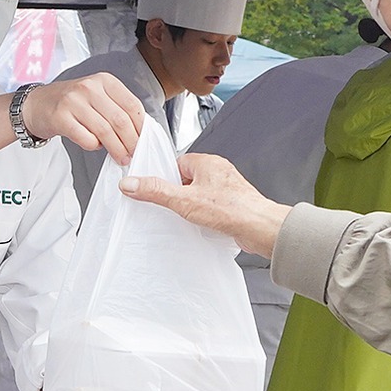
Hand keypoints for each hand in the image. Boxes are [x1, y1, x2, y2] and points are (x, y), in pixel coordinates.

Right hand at [21, 73, 143, 163]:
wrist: (36, 104)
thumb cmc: (70, 103)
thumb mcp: (96, 95)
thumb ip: (117, 107)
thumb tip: (139, 131)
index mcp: (104, 80)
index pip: (132, 105)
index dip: (141, 127)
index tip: (143, 141)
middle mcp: (89, 87)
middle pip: (120, 120)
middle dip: (131, 142)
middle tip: (133, 154)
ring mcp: (73, 101)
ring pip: (105, 131)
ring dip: (116, 149)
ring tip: (120, 158)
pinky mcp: (61, 117)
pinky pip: (86, 139)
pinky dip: (94, 146)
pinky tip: (94, 145)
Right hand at [120, 153, 289, 256]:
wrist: (260, 228)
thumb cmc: (231, 209)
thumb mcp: (183, 200)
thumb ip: (155, 191)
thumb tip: (131, 183)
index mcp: (207, 162)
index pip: (176, 164)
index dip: (165, 178)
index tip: (156, 190)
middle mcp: (218, 172)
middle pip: (186, 180)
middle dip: (178, 195)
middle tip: (172, 207)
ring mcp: (227, 189)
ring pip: (199, 195)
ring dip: (192, 207)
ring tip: (188, 218)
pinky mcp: (232, 205)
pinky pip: (211, 208)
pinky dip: (204, 217)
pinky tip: (201, 226)